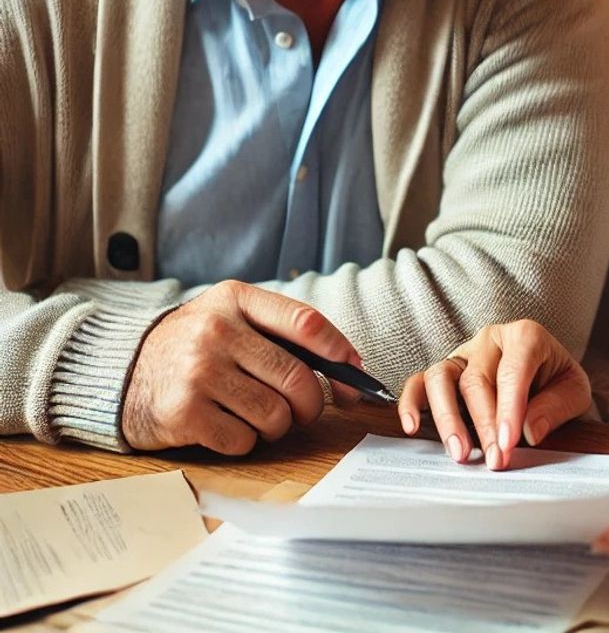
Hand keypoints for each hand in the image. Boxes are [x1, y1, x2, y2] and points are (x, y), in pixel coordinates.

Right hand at [122, 280, 362, 454]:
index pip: (307, 323)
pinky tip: (228, 427)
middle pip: (297, 378)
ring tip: (260, 416)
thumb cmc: (196, 346)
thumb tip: (351, 370)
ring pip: (275, 414)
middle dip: (311, 404)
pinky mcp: (184, 412)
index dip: (341, 354)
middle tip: (304, 411)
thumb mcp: (232, 316)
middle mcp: (218, 330)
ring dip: (278, 426)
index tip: (354, 378)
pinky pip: (244, 440)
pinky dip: (246, 442)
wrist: (122, 371)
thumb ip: (283, 333)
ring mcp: (199, 371)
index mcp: (237, 298)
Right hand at [397, 320, 590, 470]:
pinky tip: (413, 426)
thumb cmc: (558, 381)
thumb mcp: (574, 391)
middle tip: (495, 461)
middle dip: (484, 425)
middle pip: (477, 379)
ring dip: (447, 418)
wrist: (548, 376)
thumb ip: (555, 407)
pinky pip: (419, 381)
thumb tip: (527, 430)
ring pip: (442, 377)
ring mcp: (464, 353)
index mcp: (526, 336)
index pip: (513, 370)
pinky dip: (412, 402)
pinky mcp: (446, 370)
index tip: (508, 443)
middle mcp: (490, 339)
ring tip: (460, 453)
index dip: (509, 408)